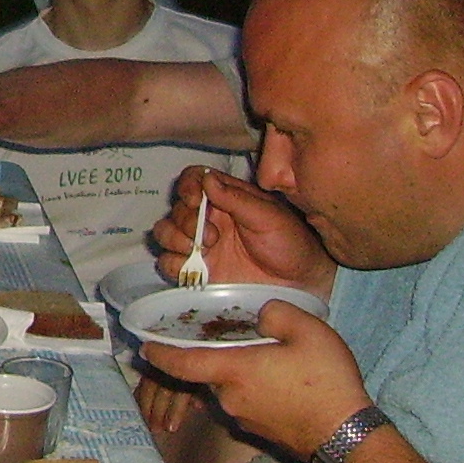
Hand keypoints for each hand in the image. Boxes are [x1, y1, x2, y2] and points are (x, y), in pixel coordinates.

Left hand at [138, 299, 368, 459]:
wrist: (347, 436)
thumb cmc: (326, 381)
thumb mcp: (307, 330)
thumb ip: (275, 313)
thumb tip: (260, 316)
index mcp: (234, 371)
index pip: (184, 362)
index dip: (161, 353)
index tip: (144, 347)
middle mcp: (230, 398)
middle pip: (211, 372)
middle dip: (217, 356)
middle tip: (240, 340)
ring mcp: (244, 418)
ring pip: (230, 388)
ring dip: (239, 374)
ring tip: (269, 359)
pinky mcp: (259, 431)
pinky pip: (246, 403)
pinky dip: (253, 390)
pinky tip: (281, 382)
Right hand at [153, 167, 336, 297]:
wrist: (299, 283)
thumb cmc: (290, 243)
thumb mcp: (268, 216)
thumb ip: (236, 198)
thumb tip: (206, 179)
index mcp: (225, 198)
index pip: (193, 180)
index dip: (186, 186)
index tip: (194, 200)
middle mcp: (208, 218)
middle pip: (176, 208)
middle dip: (185, 221)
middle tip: (212, 237)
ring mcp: (201, 246)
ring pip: (165, 233)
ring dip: (174, 239)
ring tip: (200, 250)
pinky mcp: (197, 271)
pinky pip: (168, 263)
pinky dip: (172, 263)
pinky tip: (193, 268)